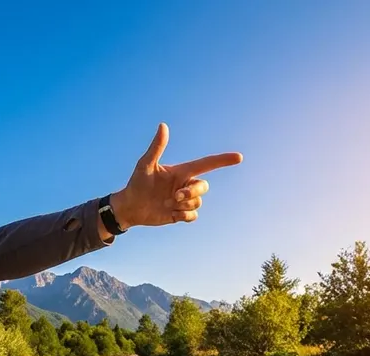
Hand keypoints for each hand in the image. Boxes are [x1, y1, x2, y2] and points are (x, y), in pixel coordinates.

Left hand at [108, 123, 241, 228]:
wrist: (131, 206)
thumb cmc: (137, 182)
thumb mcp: (145, 164)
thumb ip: (157, 147)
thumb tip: (163, 126)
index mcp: (181, 171)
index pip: (206, 164)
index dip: (222, 160)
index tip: (238, 157)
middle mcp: (185, 185)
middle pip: (204, 186)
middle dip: (192, 192)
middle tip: (175, 196)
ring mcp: (184, 200)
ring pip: (198, 202)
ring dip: (184, 205)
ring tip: (167, 204)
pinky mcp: (180, 214)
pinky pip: (193, 216)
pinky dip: (184, 216)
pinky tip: (171, 214)